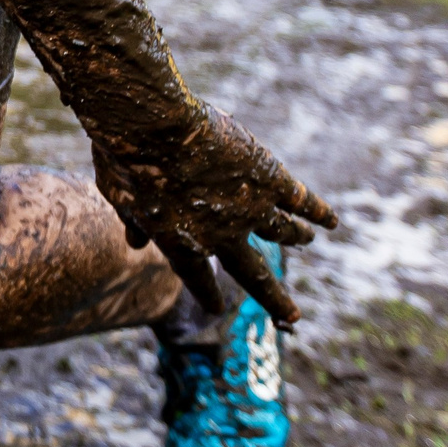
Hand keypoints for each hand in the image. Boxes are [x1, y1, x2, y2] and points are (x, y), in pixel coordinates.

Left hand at [90, 105, 336, 326]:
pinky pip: (301, 201)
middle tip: (293, 317)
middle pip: (254, 275)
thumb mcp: (116, 195)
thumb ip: (130, 221)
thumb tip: (133, 243)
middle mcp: (221, 236)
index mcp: (181, 244)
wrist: (152, 129)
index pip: (197, 277)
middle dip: (274, 298)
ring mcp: (249, 209)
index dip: (206, 291)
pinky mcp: (269, 180)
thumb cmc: (123, 157)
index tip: (215, 306)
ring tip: (309, 240)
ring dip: (297, 236)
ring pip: (282, 231)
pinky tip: (331, 221)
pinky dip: (317, 210)